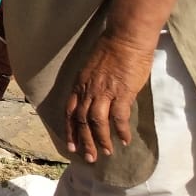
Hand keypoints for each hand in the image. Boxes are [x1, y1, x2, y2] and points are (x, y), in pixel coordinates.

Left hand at [65, 34, 154, 163]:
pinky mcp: (122, 93)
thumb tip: (95, 101)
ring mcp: (104, 92)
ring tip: (106, 153)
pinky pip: (119, 117)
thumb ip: (91, 86)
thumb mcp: (91, 69)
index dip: (70, 130)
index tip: (71, 145)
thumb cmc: (110, 50)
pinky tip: (125, 140)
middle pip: (81, 121)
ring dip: (101, 139)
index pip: (69, 111)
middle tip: (88, 158)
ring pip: (97, 122)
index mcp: (79, 84)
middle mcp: (87, 90)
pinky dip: (120, 130)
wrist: (125, 38)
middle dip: (84, 141)